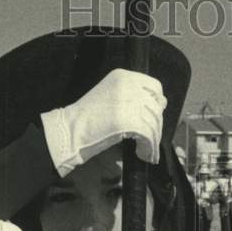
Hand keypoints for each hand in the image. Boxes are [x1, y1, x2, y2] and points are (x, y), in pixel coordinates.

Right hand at [41, 69, 166, 176]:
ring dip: (153, 141)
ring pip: (153, 123)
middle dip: (156, 126)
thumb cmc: (87, 118)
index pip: (154, 86)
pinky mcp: (129, 120)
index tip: (157, 115)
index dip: (158, 103)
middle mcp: (129, 84)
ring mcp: (129, 101)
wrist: (70, 130)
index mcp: (123, 76)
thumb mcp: (110, 97)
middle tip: (151, 140)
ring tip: (147, 152)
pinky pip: (148, 136)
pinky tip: (142, 155)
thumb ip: (132, 97)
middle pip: (155, 107)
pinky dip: (148, 149)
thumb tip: (161, 104)